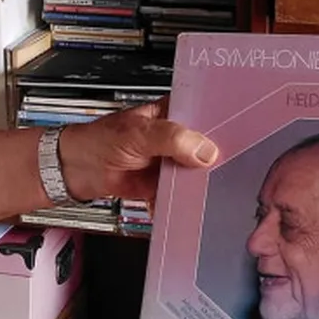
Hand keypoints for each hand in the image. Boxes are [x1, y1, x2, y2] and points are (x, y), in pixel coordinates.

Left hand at [56, 102, 217, 202]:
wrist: (76, 170)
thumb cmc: (99, 141)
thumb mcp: (138, 134)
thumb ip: (172, 139)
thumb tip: (205, 150)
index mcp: (172, 112)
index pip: (205, 114)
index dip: (223, 124)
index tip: (242, 135)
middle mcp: (176, 135)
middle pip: (206, 146)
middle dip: (216, 159)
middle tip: (233, 169)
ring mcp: (171, 160)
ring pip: (197, 172)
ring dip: (202, 183)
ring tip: (217, 190)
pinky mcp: (164, 183)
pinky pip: (182, 192)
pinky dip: (186, 201)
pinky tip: (193, 206)